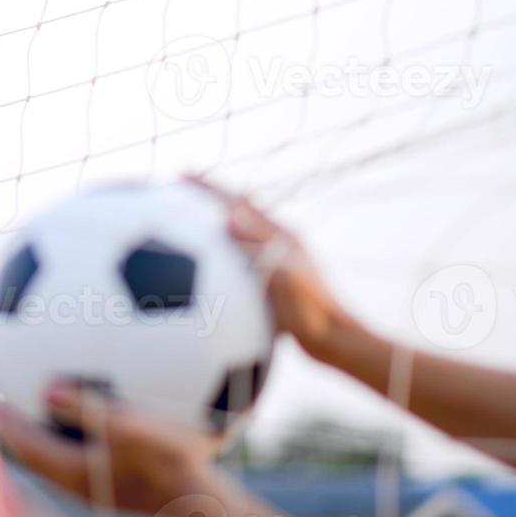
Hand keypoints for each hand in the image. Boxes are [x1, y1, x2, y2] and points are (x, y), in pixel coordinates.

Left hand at [0, 382, 218, 516]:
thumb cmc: (167, 462)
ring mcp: (99, 489)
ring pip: (59, 459)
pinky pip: (83, 458)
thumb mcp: (126, 428)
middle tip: (9, 402)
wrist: (202, 501)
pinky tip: (94, 418)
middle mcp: (79, 485)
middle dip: (20, 429)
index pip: (25, 447)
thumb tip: (49, 390)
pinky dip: (73, 437)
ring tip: (42, 407)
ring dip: (45, 433)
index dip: (7, 423)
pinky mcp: (118, 487)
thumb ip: (85, 409)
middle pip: (37, 455)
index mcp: (72, 472)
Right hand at [188, 177, 355, 363]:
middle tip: (181, 189)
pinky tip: (204, 271)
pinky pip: (237, 262)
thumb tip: (228, 217)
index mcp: (279, 236)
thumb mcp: (285, 275)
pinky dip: (217, 257)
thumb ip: (260, 245)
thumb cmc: (313, 311)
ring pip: (236, 237)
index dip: (209, 189)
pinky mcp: (271, 284)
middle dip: (208, 200)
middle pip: (236, 213)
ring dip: (212, 226)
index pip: (237, 204)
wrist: (334, 341)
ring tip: (187, 224)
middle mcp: (276, 244)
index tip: (183, 175)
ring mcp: (274, 263)